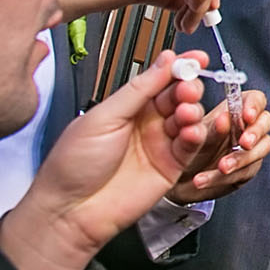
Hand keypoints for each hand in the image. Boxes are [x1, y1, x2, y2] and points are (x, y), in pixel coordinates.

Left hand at [0, 50, 209, 269]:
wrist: (70, 211)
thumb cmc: (75, 163)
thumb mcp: (104, 117)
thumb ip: (139, 89)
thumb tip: (166, 59)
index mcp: (128, 106)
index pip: (160, 79)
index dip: (180, 67)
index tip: (198, 58)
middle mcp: (147, 122)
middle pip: (179, 96)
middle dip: (188, 87)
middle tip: (188, 89)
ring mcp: (160, 144)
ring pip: (188, 118)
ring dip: (192, 110)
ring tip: (185, 112)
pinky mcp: (171, 167)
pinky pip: (191, 146)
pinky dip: (196, 134)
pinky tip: (190, 131)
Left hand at [168, 89, 269, 202]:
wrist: (179, 177)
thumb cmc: (188, 147)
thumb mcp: (197, 134)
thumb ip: (214, 127)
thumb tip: (225, 118)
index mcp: (234, 110)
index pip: (255, 99)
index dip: (254, 106)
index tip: (246, 116)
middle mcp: (246, 127)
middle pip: (266, 121)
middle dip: (256, 132)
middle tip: (244, 143)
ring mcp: (250, 149)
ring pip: (261, 148)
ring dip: (242, 159)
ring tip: (222, 167)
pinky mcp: (247, 170)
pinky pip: (244, 172)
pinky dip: (224, 177)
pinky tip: (204, 180)